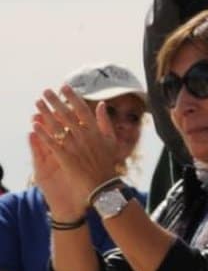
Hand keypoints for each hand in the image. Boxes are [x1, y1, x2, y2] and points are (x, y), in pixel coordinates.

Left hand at [32, 86, 121, 216]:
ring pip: (57, 127)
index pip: (82, 109)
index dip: (72, 97)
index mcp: (96, 131)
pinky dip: (43, 134)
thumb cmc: (107, 162)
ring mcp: (74, 147)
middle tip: (45, 91)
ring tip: (37, 104)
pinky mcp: (65, 158)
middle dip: (55, 102)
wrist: (102, 184)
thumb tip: (101, 103)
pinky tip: (34, 126)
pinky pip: (51, 143)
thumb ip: (105, 121)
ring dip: (46, 114)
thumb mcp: (110, 140)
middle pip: (66, 115)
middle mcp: (85, 136)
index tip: (64, 87)